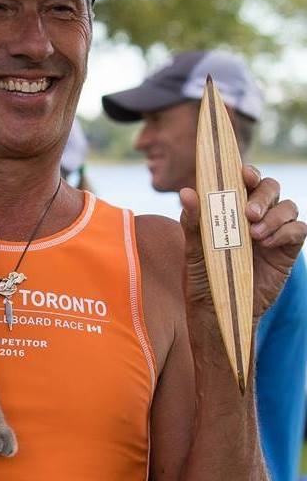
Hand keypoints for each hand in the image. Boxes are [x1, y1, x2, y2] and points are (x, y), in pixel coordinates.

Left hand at [180, 165, 306, 319]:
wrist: (218, 308)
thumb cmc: (203, 274)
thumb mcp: (194, 249)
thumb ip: (193, 222)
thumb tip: (186, 192)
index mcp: (231, 208)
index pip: (244, 180)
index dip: (247, 172)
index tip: (243, 174)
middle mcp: (254, 214)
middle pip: (270, 188)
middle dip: (262, 195)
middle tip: (249, 212)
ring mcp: (273, 230)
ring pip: (287, 207)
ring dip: (274, 215)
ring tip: (254, 234)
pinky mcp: (286, 249)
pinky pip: (298, 229)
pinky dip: (286, 231)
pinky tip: (266, 243)